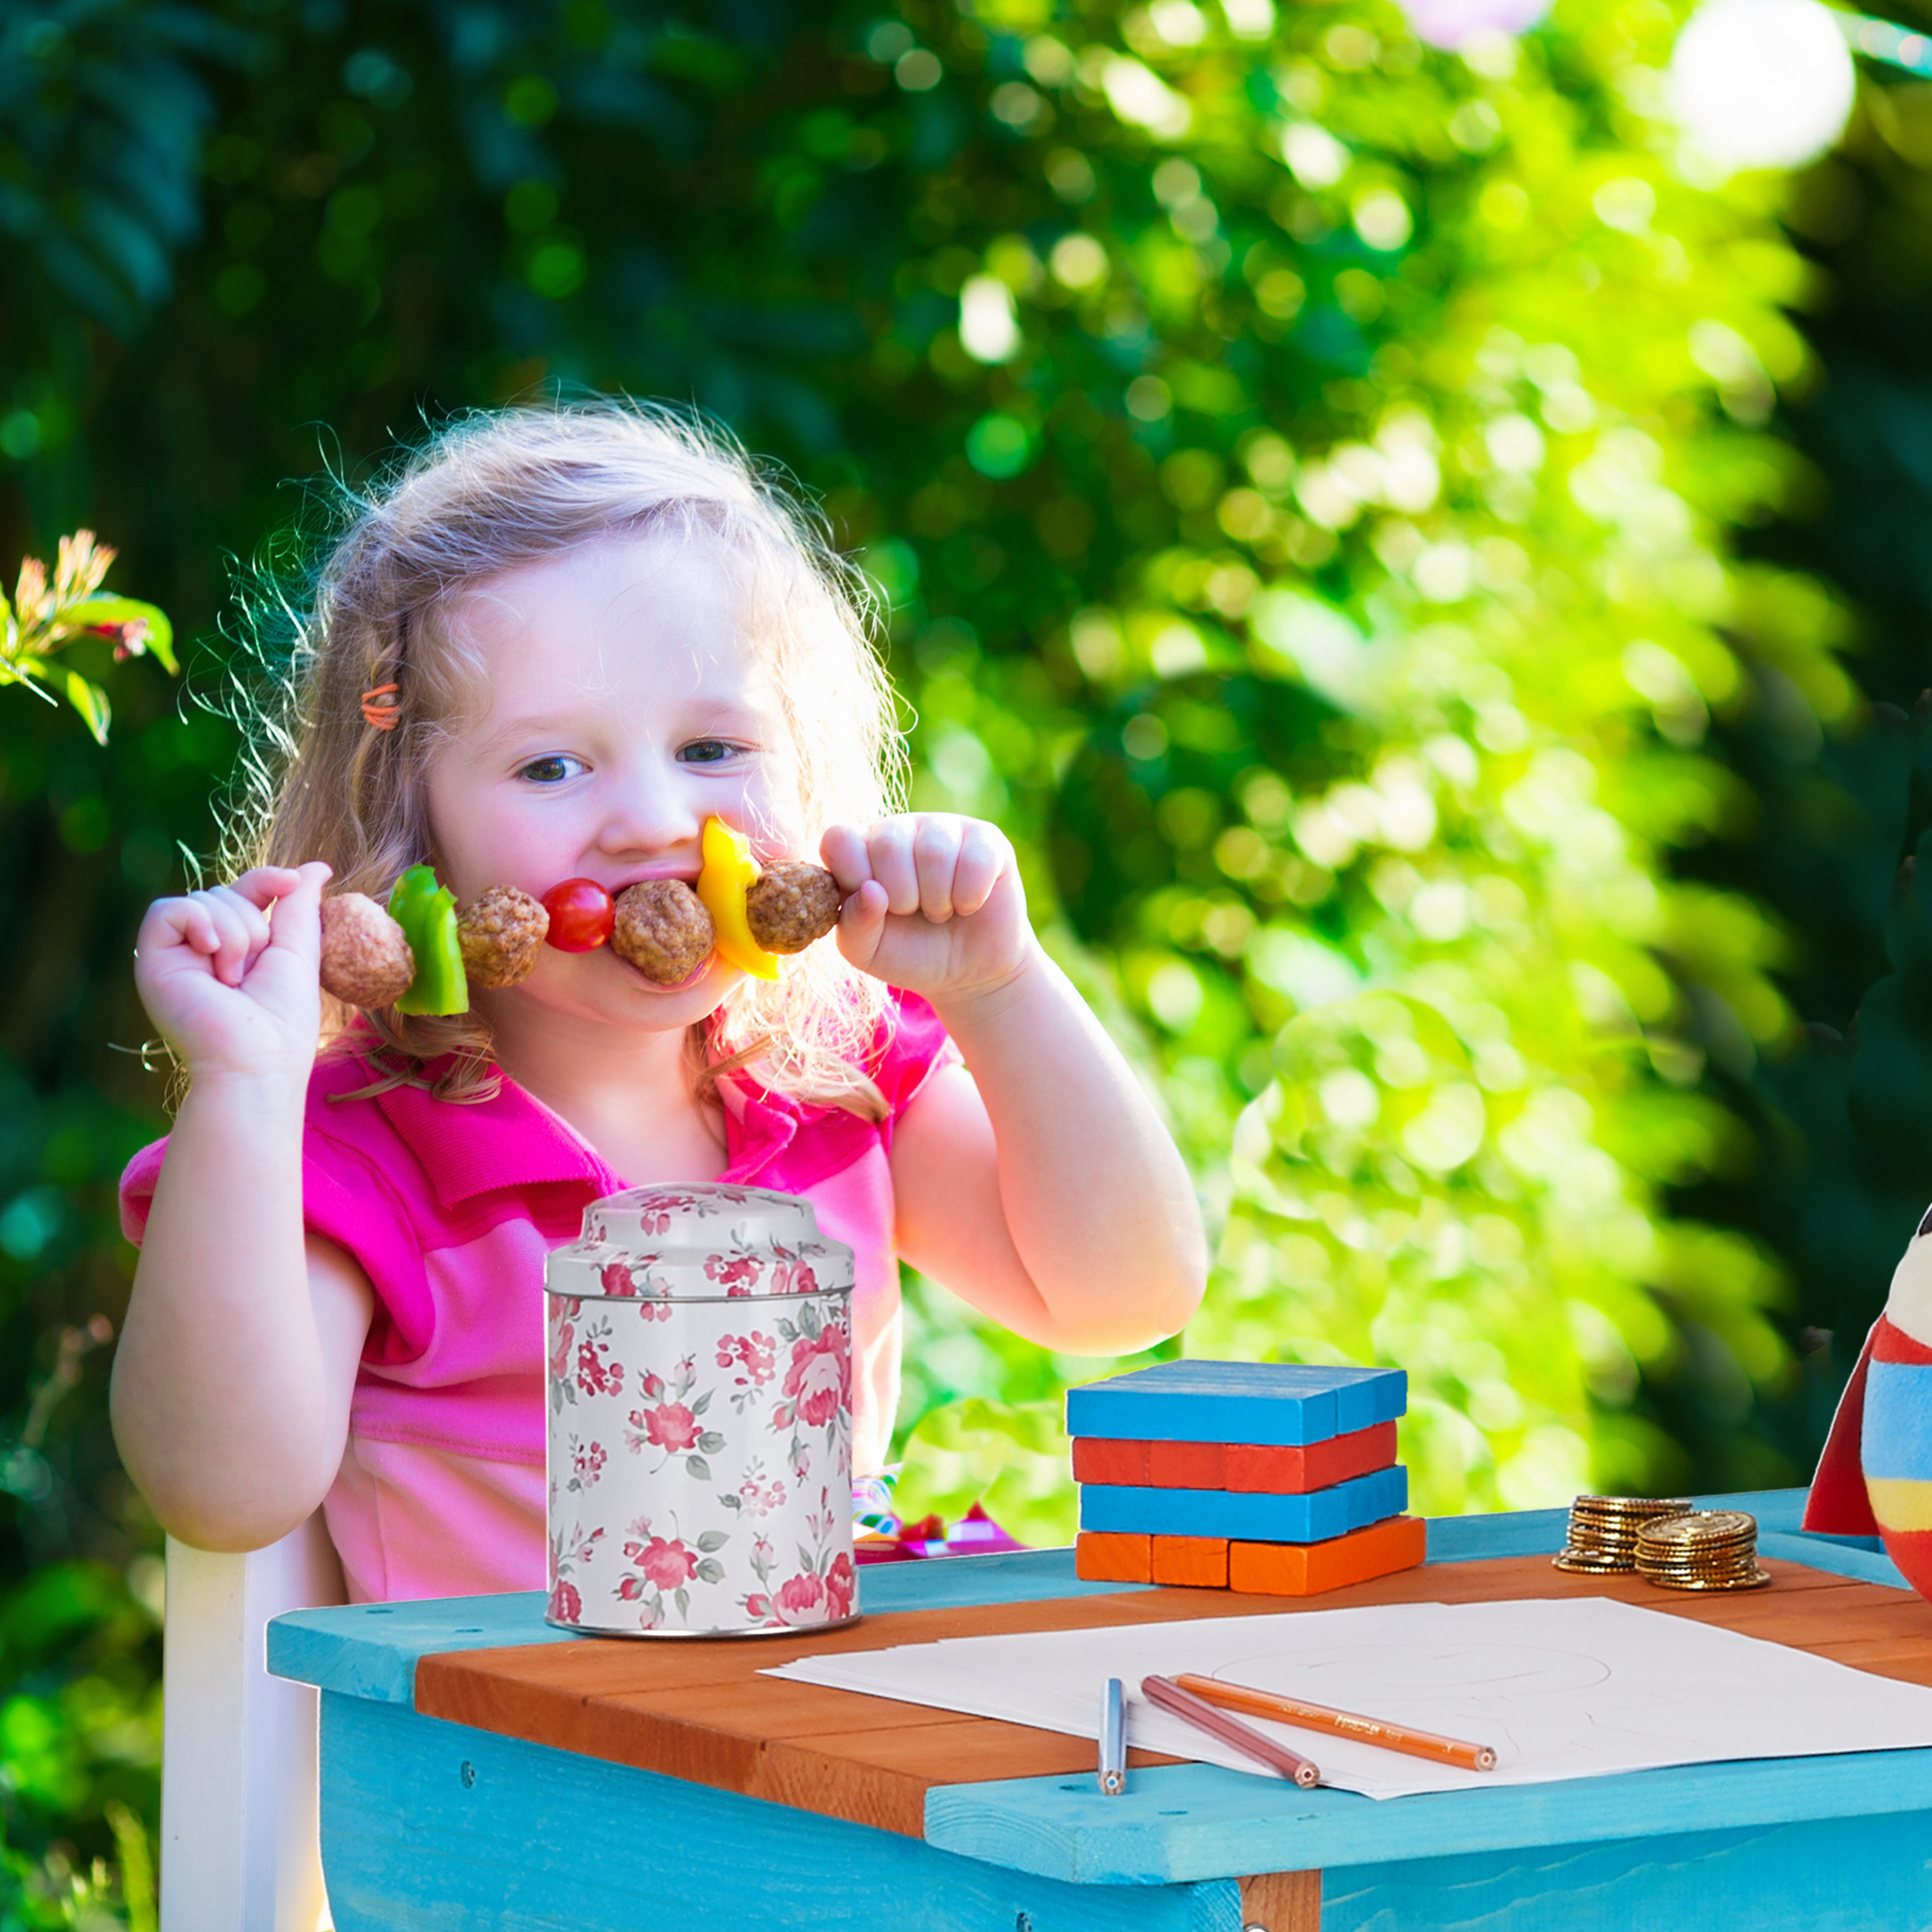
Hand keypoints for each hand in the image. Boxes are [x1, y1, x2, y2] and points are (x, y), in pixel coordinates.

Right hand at [134, 864, 332, 1086]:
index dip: (265, 881)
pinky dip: (199, 924)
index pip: (244, 892)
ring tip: (233, 980)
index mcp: (234, 948)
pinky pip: (169, 909)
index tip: (289, 882)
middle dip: (252, 923)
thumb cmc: (283, 1018)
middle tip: (251, 974)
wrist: (256, 1060)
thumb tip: (316, 866)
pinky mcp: (150, 959)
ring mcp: (175, 954)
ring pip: (203, 900)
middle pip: (224, 893)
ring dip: (234, 934)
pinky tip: (212, 955)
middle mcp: (200, 949)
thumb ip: (299, 906)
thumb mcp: (298, 951)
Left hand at [821, 815, 1033, 1006]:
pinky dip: (970, 897)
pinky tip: (968, 904)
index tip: (874, 906)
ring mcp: (943, 827)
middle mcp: (899, 829)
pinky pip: (976, 859)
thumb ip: (854, 925)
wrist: (968, 972)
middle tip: (913, 912)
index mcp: (860, 849)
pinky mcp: (986, 838)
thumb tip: (871, 890)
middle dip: (902, 898)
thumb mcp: (867, 951)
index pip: (839, 839)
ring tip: (940, 910)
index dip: (853, 876)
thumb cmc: (910, 954)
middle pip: (888, 845)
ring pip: (934, 851)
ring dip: (937, 900)